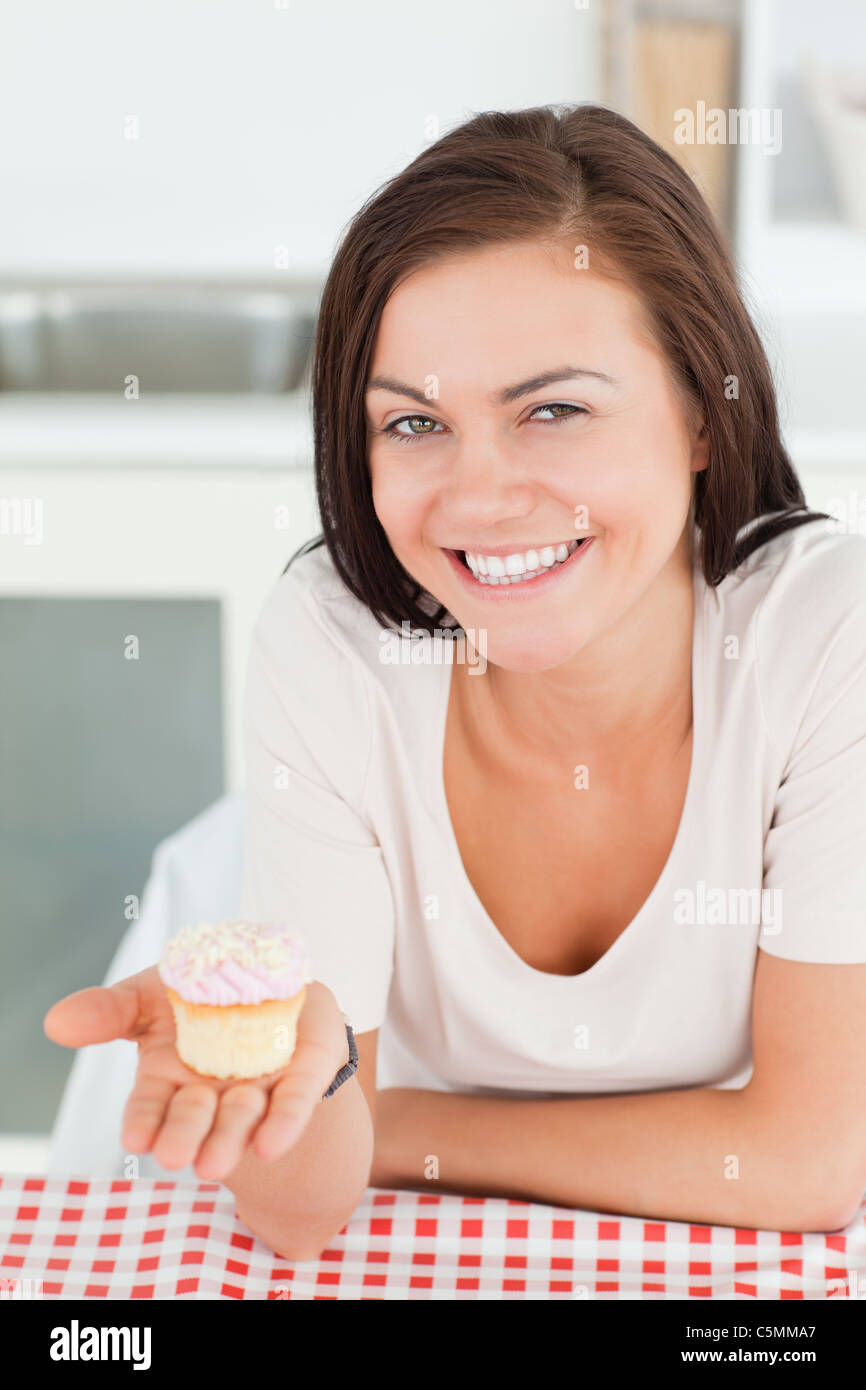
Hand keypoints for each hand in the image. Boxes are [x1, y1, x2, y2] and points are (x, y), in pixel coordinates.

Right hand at [43, 968, 347, 1181]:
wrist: (272, 981)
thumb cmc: (200, 994)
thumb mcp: (149, 993)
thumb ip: (109, 1010)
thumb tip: (54, 1022)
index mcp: (170, 1076)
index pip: (151, 1106)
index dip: (145, 1121)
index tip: (136, 1138)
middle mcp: (212, 1091)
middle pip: (195, 1118)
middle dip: (184, 1135)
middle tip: (173, 1156)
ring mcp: (258, 1087)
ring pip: (241, 1117)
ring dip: (228, 1138)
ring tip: (214, 1163)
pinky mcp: (302, 1074)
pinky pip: (294, 1100)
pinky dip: (283, 1122)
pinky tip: (272, 1145)